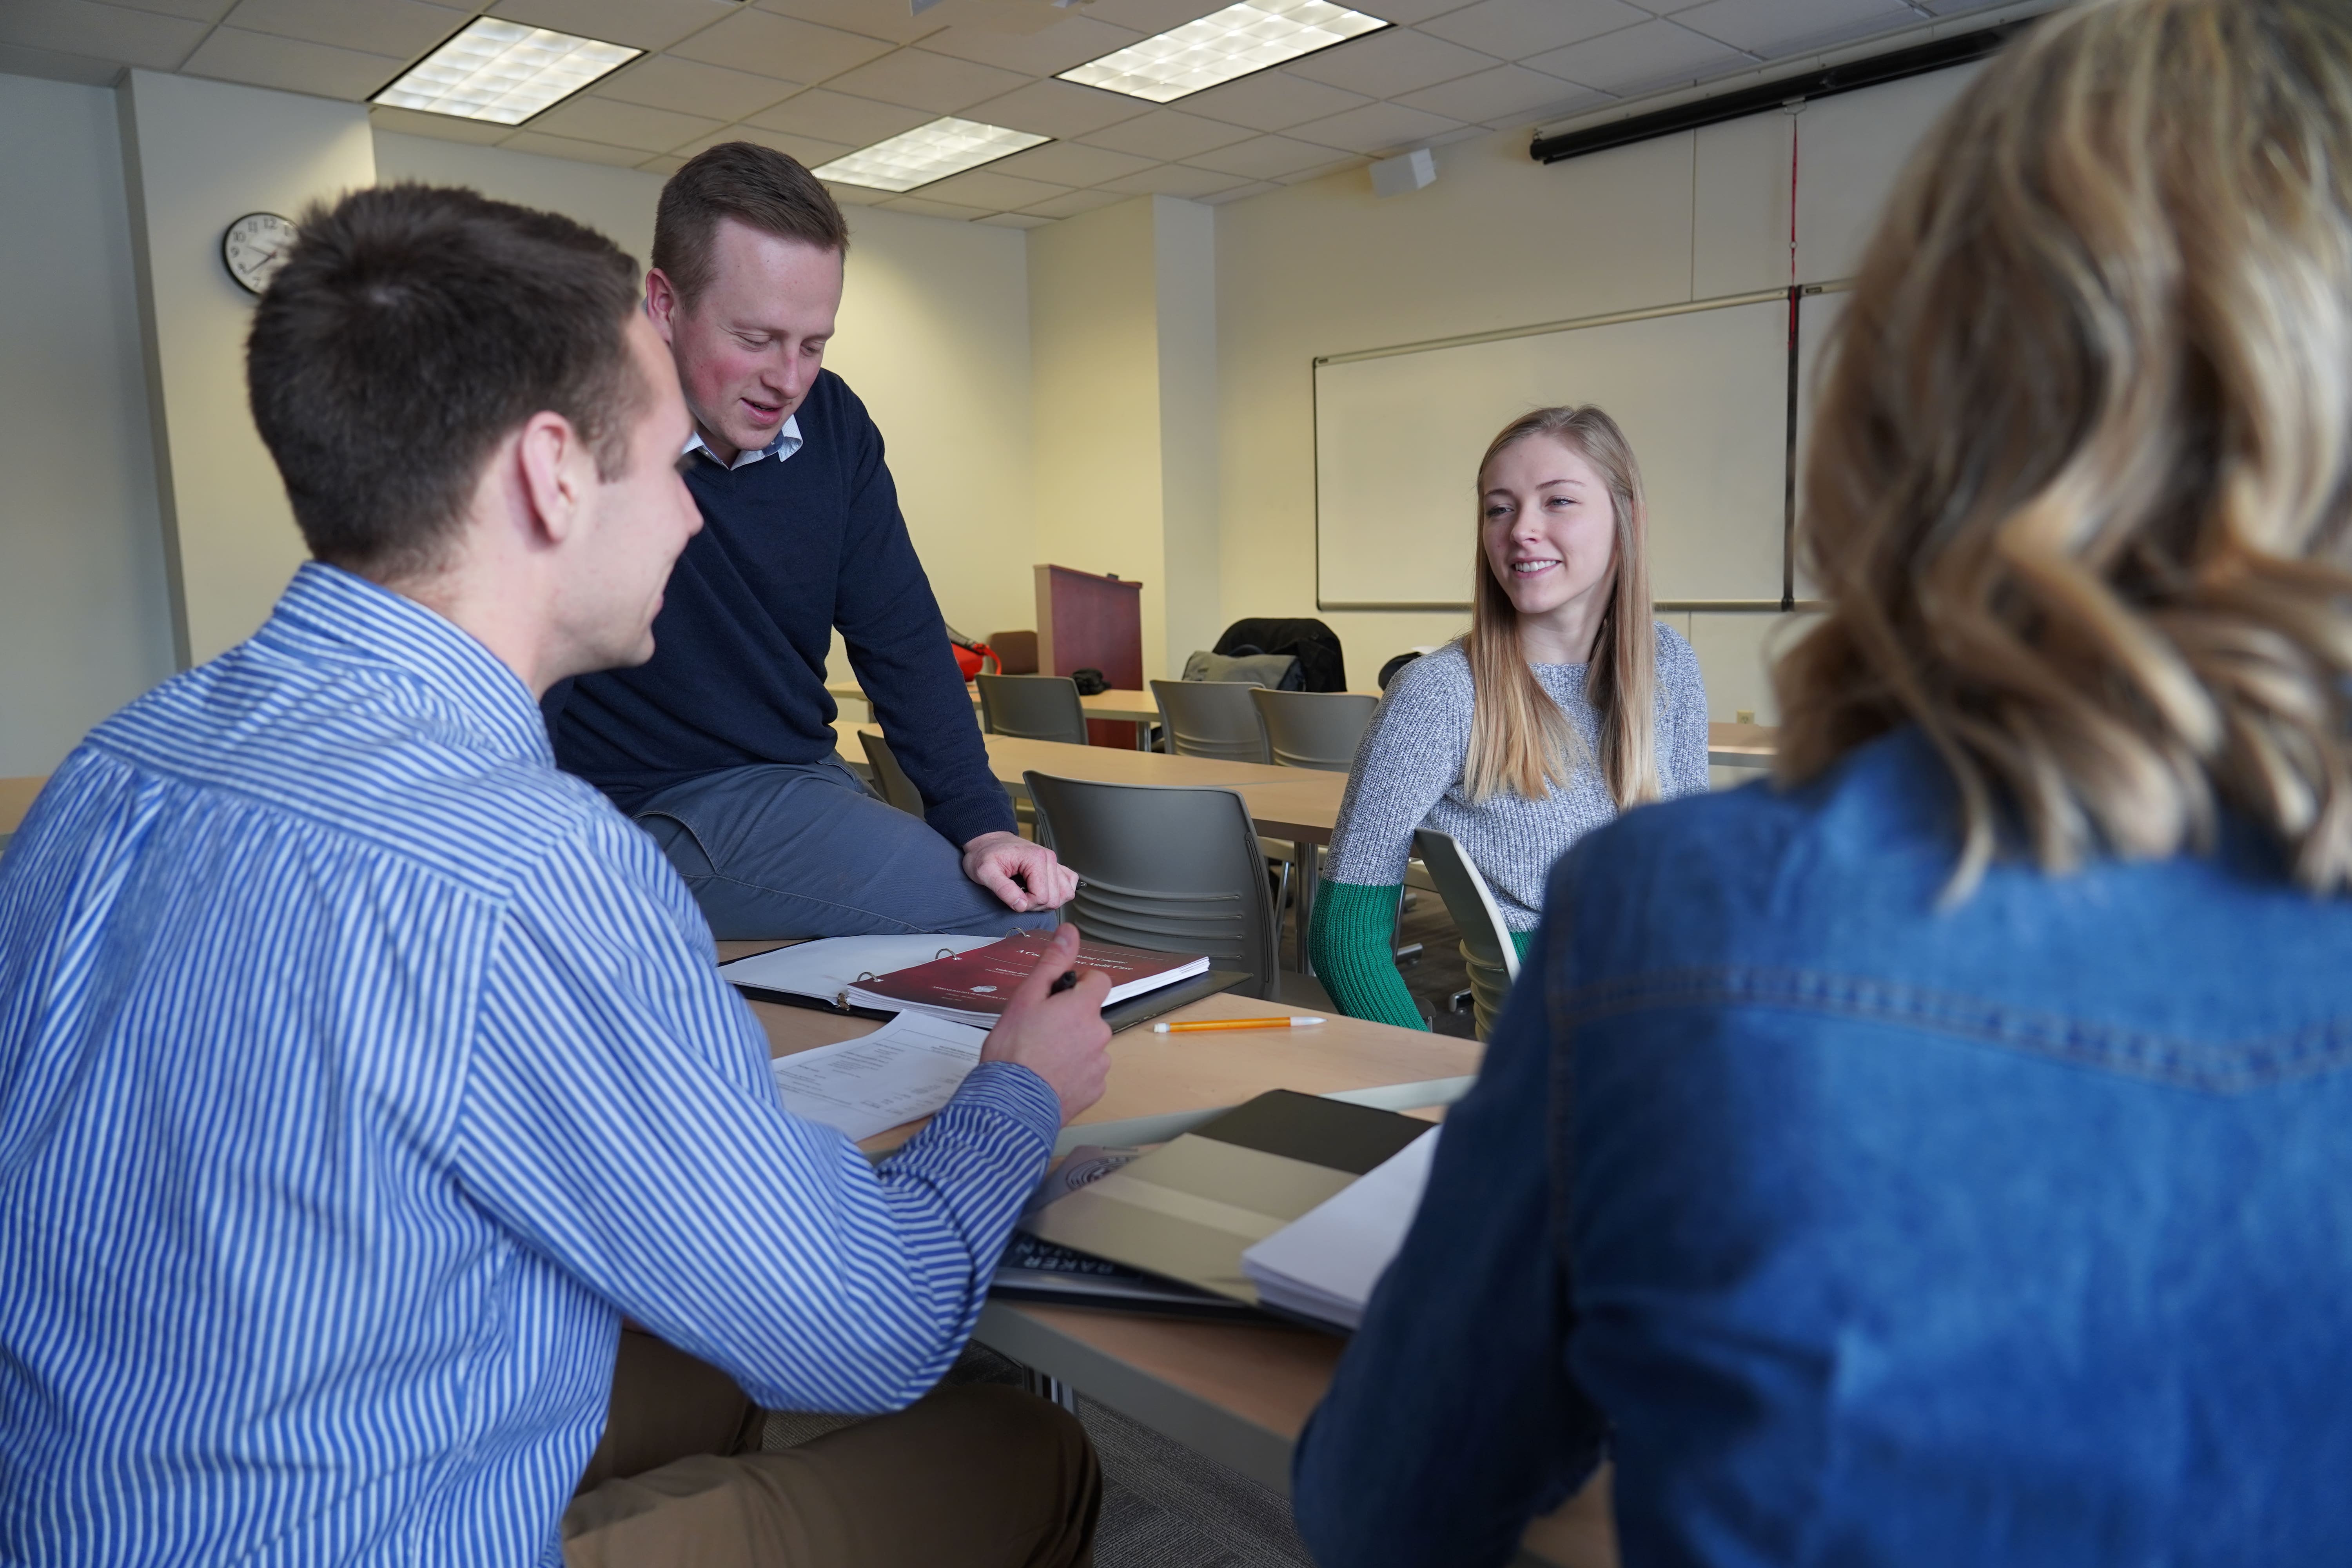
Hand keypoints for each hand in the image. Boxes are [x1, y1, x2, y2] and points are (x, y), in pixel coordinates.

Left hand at [961, 830, 1077, 912]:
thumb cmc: (985, 854)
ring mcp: (1054, 862)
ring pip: (1066, 894)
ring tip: (1030, 895)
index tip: (1013, 898)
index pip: (1042, 897)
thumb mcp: (985, 872)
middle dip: (1035, 904)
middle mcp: (1049, 858)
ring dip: (1047, 901)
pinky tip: (1043, 891)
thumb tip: (1021, 905)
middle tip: (1019, 896)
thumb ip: (1003, 889)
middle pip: (1054, 898)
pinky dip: (1058, 893)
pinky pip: (1069, 884)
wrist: (988, 842)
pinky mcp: (1055, 866)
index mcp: (1036, 858)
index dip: (1027, 904)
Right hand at [981, 924, 1112, 1121]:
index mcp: (1083, 1008)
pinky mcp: (1096, 1089)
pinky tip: (1048, 1077)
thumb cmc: (1013, 1050)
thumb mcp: (1026, 998)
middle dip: (1070, 1019)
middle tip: (1039, 1031)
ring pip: (1089, 1045)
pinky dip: (1072, 1072)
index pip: (1100, 981)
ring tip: (1040, 1058)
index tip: (1059, 996)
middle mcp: (1099, 1034)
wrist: (1011, 1104)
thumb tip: (1069, 932)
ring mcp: (1099, 1064)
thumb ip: (1052, 963)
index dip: (1080, 984)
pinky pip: (1087, 1072)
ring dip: (1072, 1047)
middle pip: (1090, 1016)